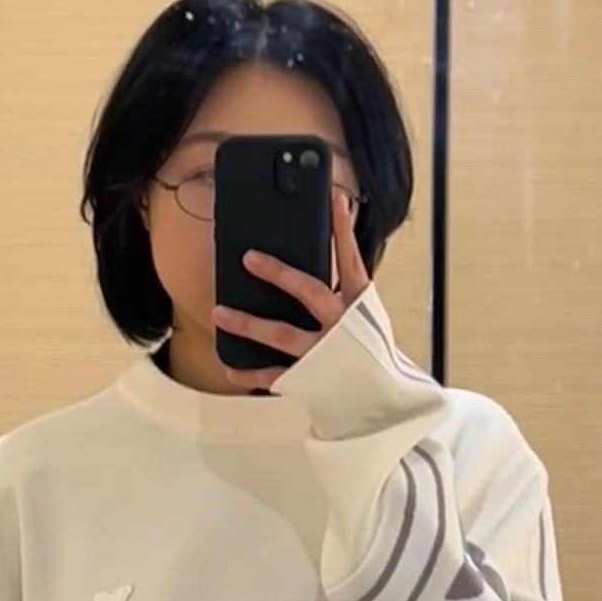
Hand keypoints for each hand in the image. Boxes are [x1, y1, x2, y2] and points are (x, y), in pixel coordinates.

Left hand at [211, 189, 370, 390]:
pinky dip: (251, 373)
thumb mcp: (365, 316)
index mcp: (359, 306)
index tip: (335, 201)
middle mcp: (342, 327)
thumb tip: (321, 254)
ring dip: (248, 324)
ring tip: (219, 313)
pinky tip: (230, 367)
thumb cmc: (370, 352)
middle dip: (279, 273)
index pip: (351, 261)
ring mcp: (324, 353)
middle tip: (248, 257)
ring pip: (282, 334)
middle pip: (309, 292)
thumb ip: (344, 290)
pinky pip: (275, 376)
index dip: (344, 231)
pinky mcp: (310, 379)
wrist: (382, 399)